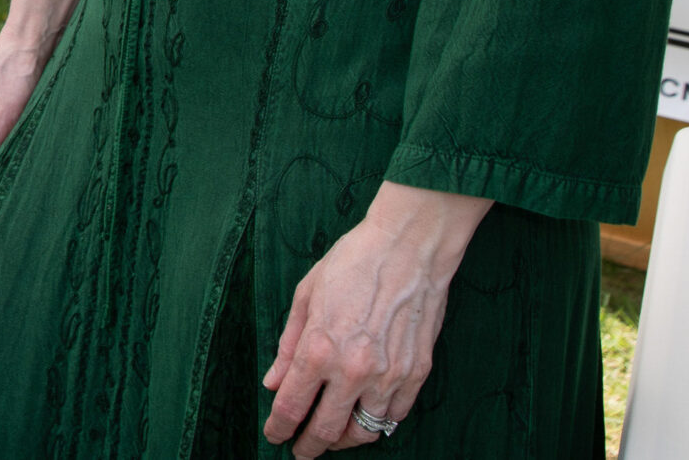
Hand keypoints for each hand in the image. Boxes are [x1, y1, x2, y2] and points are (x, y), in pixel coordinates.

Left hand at [262, 182, 490, 454]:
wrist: (408, 248)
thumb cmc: (352, 264)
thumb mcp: (305, 296)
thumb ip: (288, 345)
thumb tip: (272, 382)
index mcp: (319, 349)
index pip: (291, 406)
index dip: (279, 428)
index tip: (275, 436)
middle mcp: (353, 370)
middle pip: (327, 431)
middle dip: (308, 446)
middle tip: (301, 450)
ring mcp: (388, 376)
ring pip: (364, 432)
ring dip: (344, 440)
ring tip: (333, 435)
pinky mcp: (416, 375)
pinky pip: (394, 417)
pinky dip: (378, 423)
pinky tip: (365, 416)